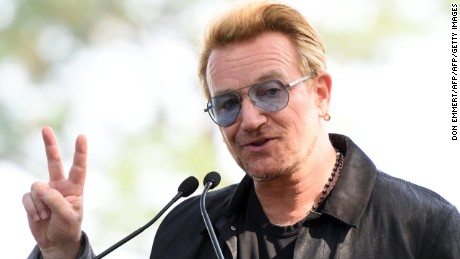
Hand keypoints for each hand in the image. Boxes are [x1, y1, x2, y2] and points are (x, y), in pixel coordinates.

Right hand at [22, 127, 86, 257]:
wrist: (56, 242)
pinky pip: (27, 198)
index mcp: (75, 188)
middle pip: (54, 162)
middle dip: (49, 145)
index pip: (78, 167)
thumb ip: (55, 200)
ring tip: (46, 216)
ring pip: (36, 187)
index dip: (80, 152)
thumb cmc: (68, 227)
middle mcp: (60, 186)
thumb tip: (38, 186)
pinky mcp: (32, 199)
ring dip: (39, 204)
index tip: (81, 136)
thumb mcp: (68, 215)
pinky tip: (39, 217)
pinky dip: (32, 209)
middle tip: (46, 128)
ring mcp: (45, 191)